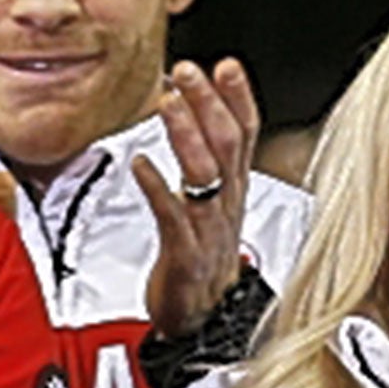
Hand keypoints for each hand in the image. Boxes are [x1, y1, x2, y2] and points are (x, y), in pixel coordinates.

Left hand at [136, 57, 259, 337]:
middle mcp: (227, 206)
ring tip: (168, 102)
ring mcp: (209, 231)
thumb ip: (207, 164)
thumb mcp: (211, 206)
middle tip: (188, 71)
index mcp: (234, 192)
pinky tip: (142, 164)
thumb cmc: (200, 260)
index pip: (247, 137)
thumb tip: (193, 115)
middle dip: (208, 104)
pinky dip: (158, 188)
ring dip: (187, 134)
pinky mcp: (186, 256)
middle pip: (228, 147)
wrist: (203, 321)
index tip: (226, 66)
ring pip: (205, 176)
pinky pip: (174, 218)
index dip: (239, 100)